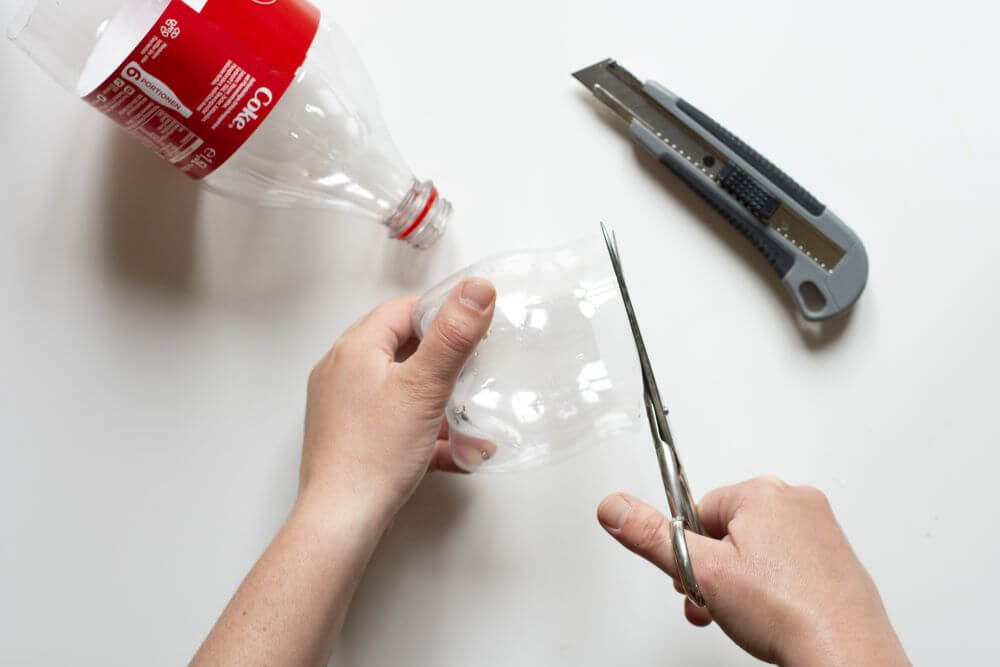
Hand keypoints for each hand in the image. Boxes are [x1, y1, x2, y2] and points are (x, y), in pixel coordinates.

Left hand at [300, 278, 495, 519]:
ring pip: (400, 388)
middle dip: (442, 359)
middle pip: (400, 347)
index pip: (401, 311)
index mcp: (354, 350)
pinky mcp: (351, 437)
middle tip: (474, 365)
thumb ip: (453, 336)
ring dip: (438, 400)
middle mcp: (341, 373)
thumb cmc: (373, 455)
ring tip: (467, 414)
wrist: (342, 520)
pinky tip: (454, 451)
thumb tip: (476, 289)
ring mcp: (343, 407)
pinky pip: (394, 421)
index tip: (472, 322)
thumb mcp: (425, 388)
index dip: (439, 312)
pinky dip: (425, 430)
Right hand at [597, 477, 909, 665]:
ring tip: (747, 614)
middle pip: (729, 529)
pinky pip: (789, 564)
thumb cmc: (788, 613)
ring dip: (741, 581)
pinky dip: (775, 587)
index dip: (691, 551)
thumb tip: (614, 507)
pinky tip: (774, 615)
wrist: (845, 655)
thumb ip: (652, 536)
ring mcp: (822, 531)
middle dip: (714, 569)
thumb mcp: (702, 572)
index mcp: (763, 492)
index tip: (698, 578)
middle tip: (717, 602)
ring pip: (759, 549)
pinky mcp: (837, 559)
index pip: (700, 510)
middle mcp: (797, 502)